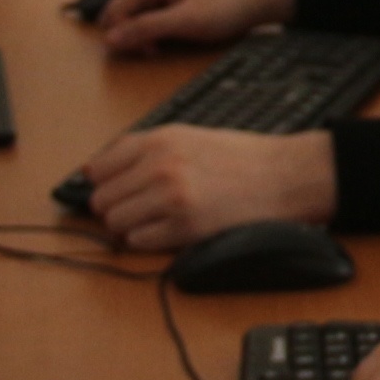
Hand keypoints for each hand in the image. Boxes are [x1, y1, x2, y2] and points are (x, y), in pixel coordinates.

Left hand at [79, 122, 330, 247]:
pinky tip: (170, 229)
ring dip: (130, 227)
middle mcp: (160, 167)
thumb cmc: (241, 158)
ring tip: (156, 219)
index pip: (99, 168)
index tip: (114, 190)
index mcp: (159, 140)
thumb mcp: (189, 136)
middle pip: (102, 199)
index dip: (104, 183)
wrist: (284, 176)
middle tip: (140, 208)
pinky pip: (138, 243)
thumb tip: (95, 171)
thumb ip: (144, 150)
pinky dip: (148, 241)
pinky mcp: (184, 229)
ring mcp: (171, 199)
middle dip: (116, 207)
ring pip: (115, 223)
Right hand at [97, 0, 294, 53]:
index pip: (116, 10)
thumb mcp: (186, 21)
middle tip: (156, 51)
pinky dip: (155, 30)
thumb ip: (147, 29)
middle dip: (133, 35)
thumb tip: (109, 40)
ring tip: (164, 46)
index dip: (123, 35)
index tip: (147, 52)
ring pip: (135, 17)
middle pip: (122, 13)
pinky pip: (149, 16)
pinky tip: (170, 37)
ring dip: (144, 35)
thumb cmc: (227, 5)